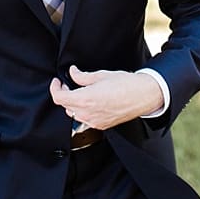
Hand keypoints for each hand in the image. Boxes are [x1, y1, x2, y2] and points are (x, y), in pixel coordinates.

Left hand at [48, 65, 163, 130]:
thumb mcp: (100, 75)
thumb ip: (81, 76)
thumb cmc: (125, 84)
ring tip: (81, 92)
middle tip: (69, 84)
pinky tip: (91, 101)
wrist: (144, 96)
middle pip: (65, 106)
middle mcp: (88, 113)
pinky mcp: (102, 125)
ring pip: (74, 113)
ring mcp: (95, 121)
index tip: (57, 82)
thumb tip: (72, 73)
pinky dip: (83, 110)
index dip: (55, 88)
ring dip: (73, 103)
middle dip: (64, 94)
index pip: (59, 98)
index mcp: (85, 99)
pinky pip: (85, 119)